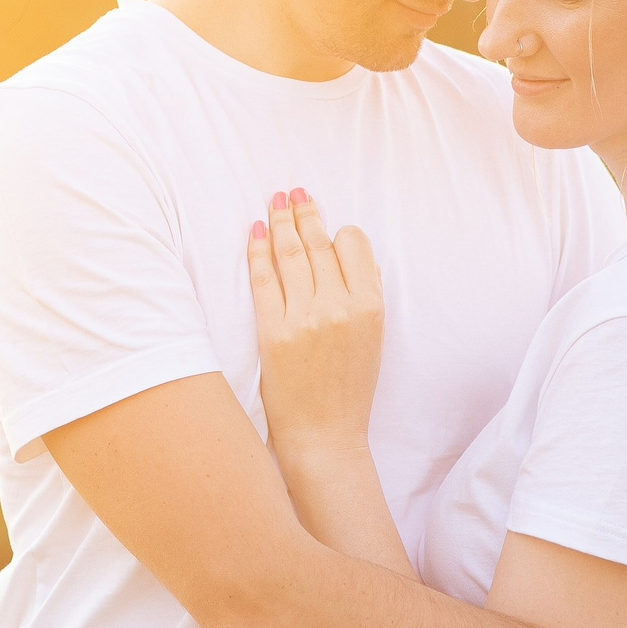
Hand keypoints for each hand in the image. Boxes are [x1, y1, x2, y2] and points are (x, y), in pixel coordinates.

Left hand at [246, 189, 384, 460]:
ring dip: (281, 222)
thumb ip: (361, 298)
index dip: (340, 231)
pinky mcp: (273, 331)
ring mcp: (304, 318)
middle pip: (320, 244)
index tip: (328, 224)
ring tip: (275, 201)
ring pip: (291, 254)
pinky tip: (254, 231)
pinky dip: (257, 251)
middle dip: (305, 213)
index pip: (354, 246)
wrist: (324, 435)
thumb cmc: (349, 391)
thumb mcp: (372, 340)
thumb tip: (346, 258)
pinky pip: (263, 280)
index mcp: (370, 307)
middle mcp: (339, 307)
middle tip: (295, 192)